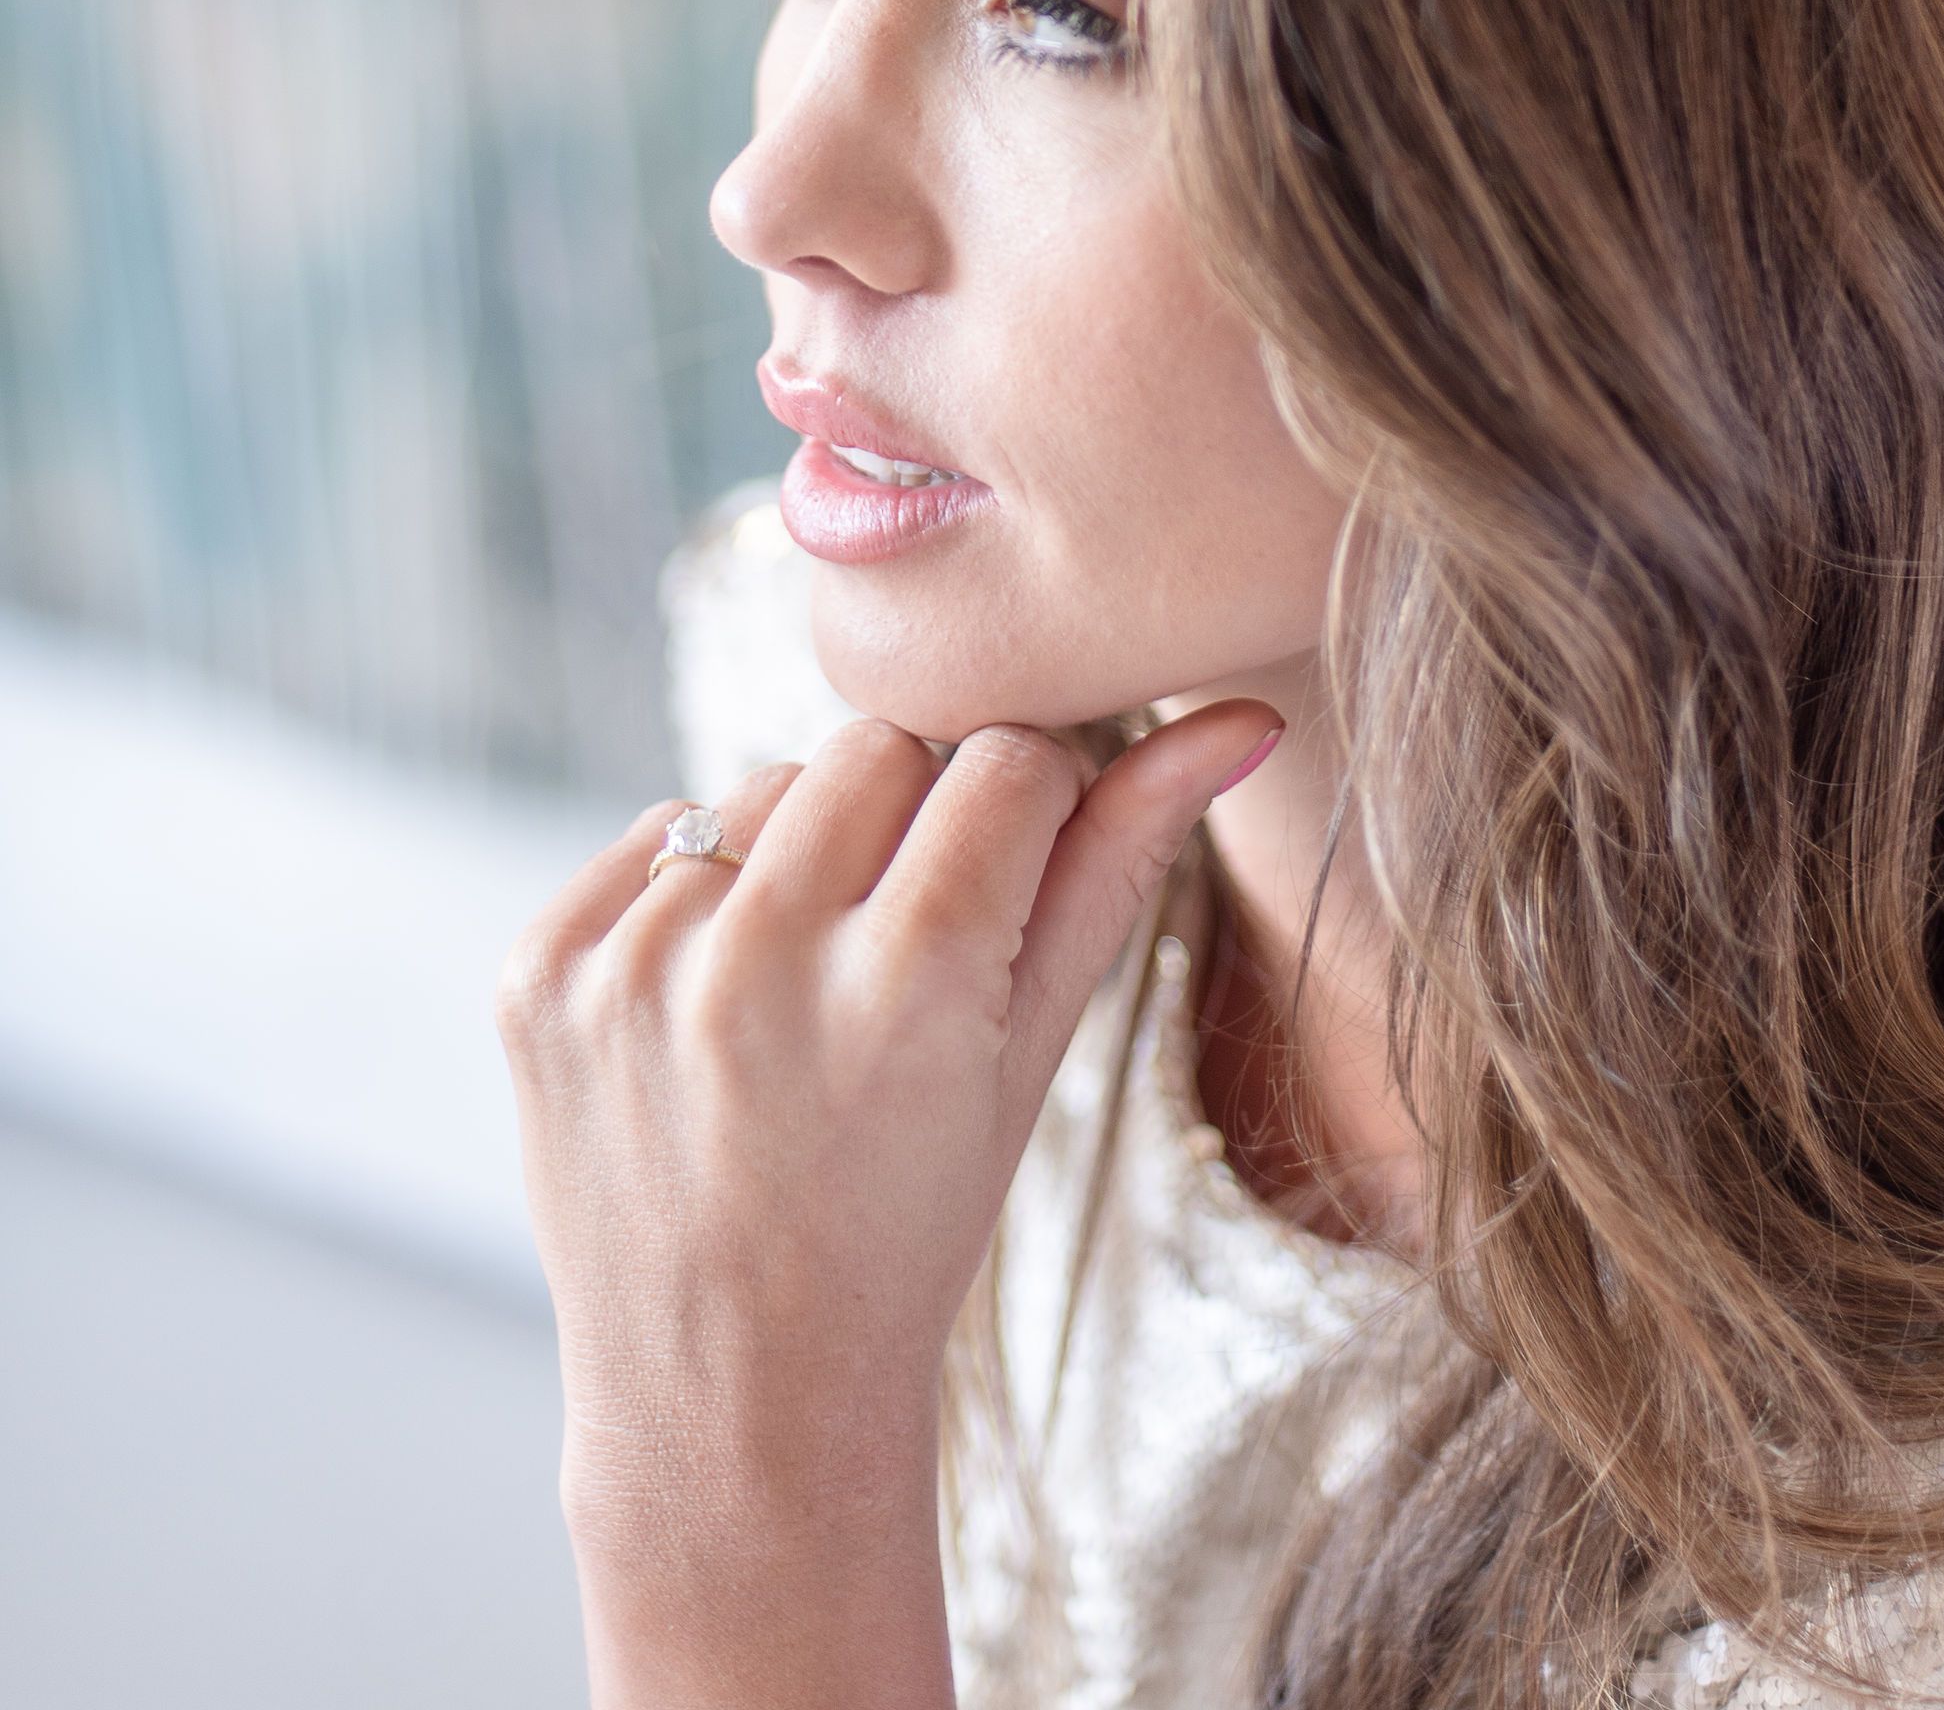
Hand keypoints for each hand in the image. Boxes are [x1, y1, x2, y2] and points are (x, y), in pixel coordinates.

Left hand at [498, 698, 1280, 1709]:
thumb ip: (1123, 863)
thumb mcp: (1032, 1056)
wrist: (730, 1397)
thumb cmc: (909, 1226)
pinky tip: (715, 1011)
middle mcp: (757, 966)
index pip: (1008, 761)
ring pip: (760, 787)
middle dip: (912, 819)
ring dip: (798, 857)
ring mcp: (630, 973)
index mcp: (909, 987)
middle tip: (908, 945)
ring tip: (807, 996)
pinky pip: (648, 839)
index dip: (1031, 808)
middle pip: (878, 747)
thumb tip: (1237, 715)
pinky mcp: (538, 978)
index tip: (1017, 879)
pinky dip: (692, 898)